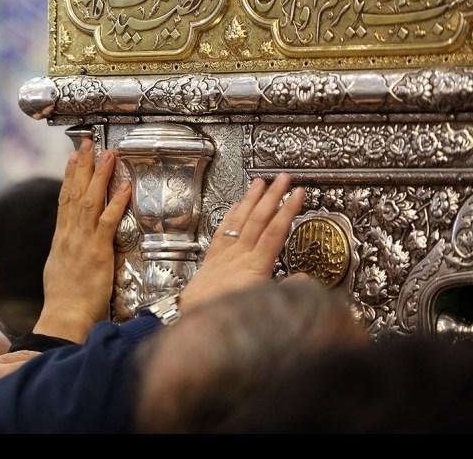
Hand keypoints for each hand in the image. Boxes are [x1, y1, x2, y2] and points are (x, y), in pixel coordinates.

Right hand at [33, 138, 131, 342]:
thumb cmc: (64, 302)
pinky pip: (107, 222)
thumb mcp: (59, 272)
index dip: (69, 176)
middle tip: (88, 143)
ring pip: (89, 201)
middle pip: (75, 193)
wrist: (64, 317)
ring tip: (107, 154)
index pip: (64, 200)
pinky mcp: (97, 252)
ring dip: (100, 175)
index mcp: (61, 239)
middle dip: (83, 166)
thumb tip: (68, 248)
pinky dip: (115, 202)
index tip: (73, 157)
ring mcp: (82, 242)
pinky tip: (123, 186)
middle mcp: (69, 235)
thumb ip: (66, 255)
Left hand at [179, 173, 304, 311]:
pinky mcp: (213, 257)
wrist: (192, 316)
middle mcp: (239, 255)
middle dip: (272, 196)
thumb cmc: (226, 315)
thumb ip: (285, 292)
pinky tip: (236, 205)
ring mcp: (225, 254)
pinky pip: (223, 230)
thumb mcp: (263, 307)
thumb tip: (305, 281)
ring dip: (251, 199)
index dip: (288, 211)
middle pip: (258, 219)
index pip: (276, 232)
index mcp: (256, 266)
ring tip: (259, 182)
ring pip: (240, 220)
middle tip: (283, 178)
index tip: (298, 194)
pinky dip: (231, 215)